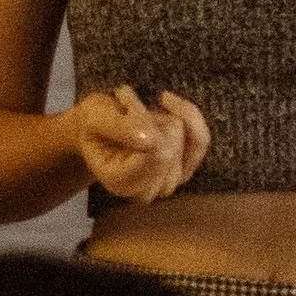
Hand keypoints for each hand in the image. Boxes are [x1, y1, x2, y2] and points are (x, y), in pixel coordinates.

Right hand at [73, 85, 209, 202]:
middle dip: (155, 119)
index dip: (148, 122)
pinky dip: (188, 116)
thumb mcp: (95, 115)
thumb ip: (118, 126)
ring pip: (191, 141)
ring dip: (169, 118)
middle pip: (174, 147)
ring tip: (142, 115)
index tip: (125, 105)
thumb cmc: (94, 123)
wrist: (97, 130)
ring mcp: (167, 184)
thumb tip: (151, 139)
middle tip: (129, 112)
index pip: (157, 154)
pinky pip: (201, 140)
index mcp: (119, 181)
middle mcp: (145, 191)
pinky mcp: (184, 172)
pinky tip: (166, 105)